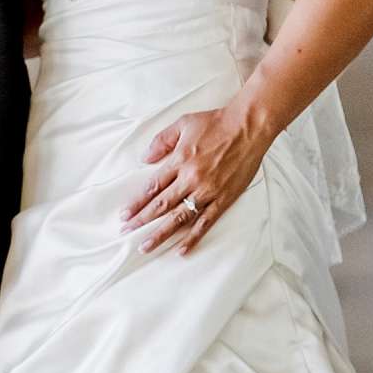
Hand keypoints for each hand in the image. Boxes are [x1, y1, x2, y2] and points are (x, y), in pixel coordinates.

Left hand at [122, 104, 274, 255]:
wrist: (248, 127)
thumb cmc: (216, 123)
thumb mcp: (183, 123)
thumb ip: (162, 141)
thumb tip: (144, 158)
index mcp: (179, 161)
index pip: (152, 187)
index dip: (137, 203)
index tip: (124, 215)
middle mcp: (191, 179)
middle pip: (161, 205)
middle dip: (141, 221)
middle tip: (126, 233)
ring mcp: (208, 191)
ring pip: (179, 217)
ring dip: (160, 234)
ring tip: (145, 247)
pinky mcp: (224, 199)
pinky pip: (205, 222)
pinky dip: (193, 237)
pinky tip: (181, 250)